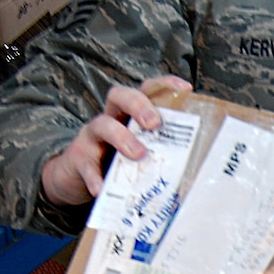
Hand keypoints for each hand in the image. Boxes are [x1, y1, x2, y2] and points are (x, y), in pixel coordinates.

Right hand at [39, 75, 191, 206]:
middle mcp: (110, 119)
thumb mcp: (138, 154)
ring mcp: (91, 138)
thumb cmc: (115, 164)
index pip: (145, 90)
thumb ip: (159, 153)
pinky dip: (94, 177)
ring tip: (138, 155)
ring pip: (102, 125)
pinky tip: (101, 189)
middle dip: (139, 105)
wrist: (74, 181)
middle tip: (154, 123)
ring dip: (122, 138)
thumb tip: (198, 167)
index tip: (186, 89)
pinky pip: (86, 166)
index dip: (164, 85)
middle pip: (119, 96)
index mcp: (128, 115)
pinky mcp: (78, 160)